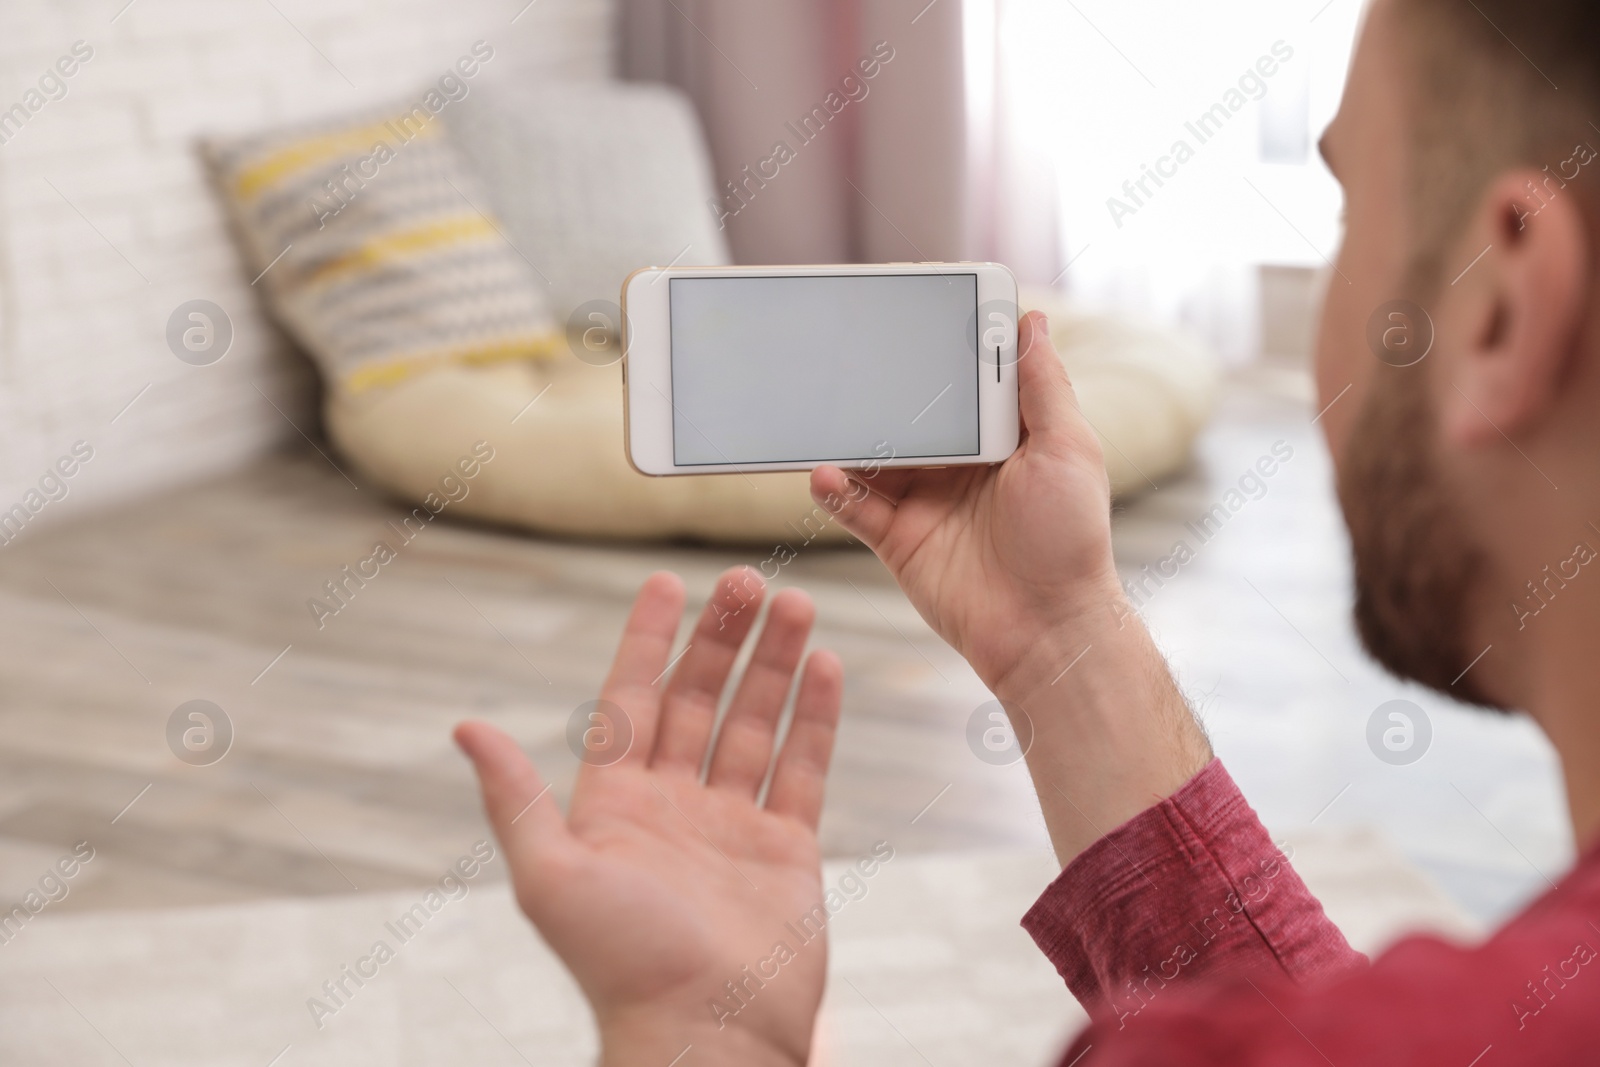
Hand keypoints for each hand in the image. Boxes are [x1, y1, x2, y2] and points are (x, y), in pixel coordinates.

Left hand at [455, 568, 840, 1066]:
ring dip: (775, 664)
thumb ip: (515, 796)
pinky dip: (816, 718)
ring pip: (755, 723)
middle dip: (723, 638)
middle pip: (699, 700)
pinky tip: (825, 668)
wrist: (707, 1034)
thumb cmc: (622, 965)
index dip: (648, 639)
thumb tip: (465, 727)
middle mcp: (672, 805)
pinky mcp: (783, 849)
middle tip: (749, 581)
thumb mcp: (550, 874)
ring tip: (796, 605)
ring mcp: (730, 824)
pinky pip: (802, 768)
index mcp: (614, 805)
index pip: (631, 700)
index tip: (666, 583)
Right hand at [809, 311, 1120, 692]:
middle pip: (911, 416)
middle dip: (884, 390)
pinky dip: (833, 489)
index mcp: (1003, 438)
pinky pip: (855, 506)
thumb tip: (1031, 321)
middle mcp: (960, 465)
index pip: (965, 384)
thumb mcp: (1067, 450)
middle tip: (851, 357)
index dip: (943, 353)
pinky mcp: (897, 538)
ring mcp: (925, 501)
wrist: (1044, 629)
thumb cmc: (1068, 541)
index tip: (915, 313)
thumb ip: (1043, 387)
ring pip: (875, 456)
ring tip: (826, 412)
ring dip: (850, 437)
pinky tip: (821, 472)